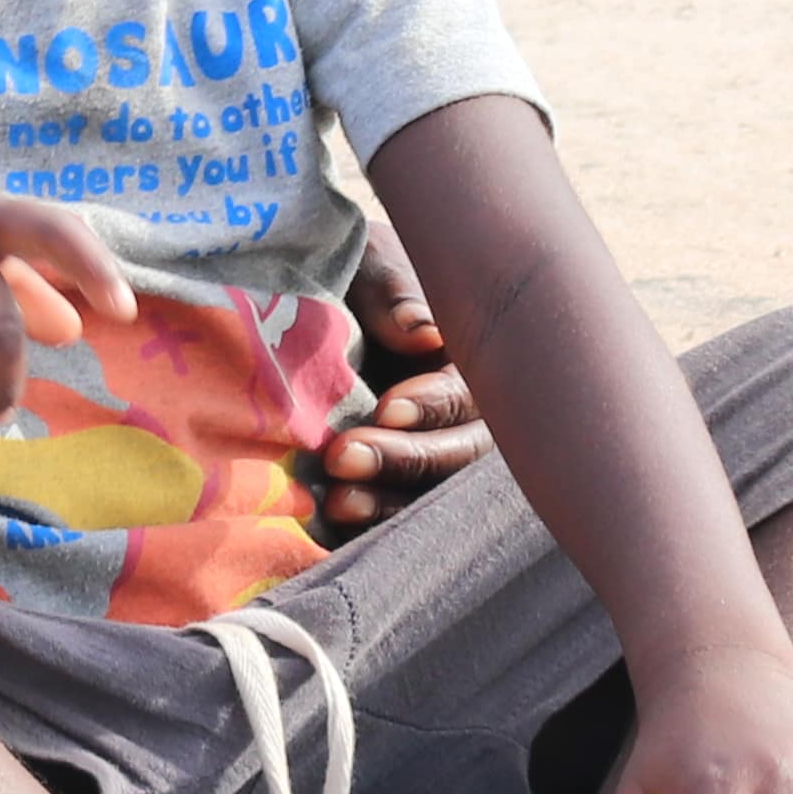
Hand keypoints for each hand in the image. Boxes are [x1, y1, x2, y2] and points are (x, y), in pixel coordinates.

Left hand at [316, 221, 496, 528]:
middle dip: (406, 460)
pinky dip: (369, 530)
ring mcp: (435, 456)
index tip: (387, 407)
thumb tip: (422, 330)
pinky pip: (398, 520)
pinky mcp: (398, 489)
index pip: (471, 392)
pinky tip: (329, 530)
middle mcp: (468, 417)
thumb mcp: (371, 263)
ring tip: (336, 503)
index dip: (434, 404)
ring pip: (433, 496)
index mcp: (474, 359)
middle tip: (342, 456)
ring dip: (389, 504)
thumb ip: (393, 290)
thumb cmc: (355, 271)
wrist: (318, 300)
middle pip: (459, 454)